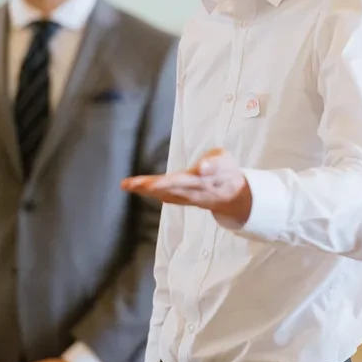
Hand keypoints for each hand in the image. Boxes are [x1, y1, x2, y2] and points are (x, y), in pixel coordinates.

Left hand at [121, 148, 251, 222]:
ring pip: (163, 194)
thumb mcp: (225, 161)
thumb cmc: (226, 170)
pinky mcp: (184, 199)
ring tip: (126, 184)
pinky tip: (135, 188)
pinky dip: (150, 193)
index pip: (181, 181)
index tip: (151, 184)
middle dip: (149, 186)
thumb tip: (202, 168)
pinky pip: (165, 196)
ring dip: (145, 190)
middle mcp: (192, 192)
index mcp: (202, 181)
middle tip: (130, 183)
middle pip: (168, 189)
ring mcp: (187, 198)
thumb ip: (214, 163)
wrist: (234, 194)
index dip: (166, 183)